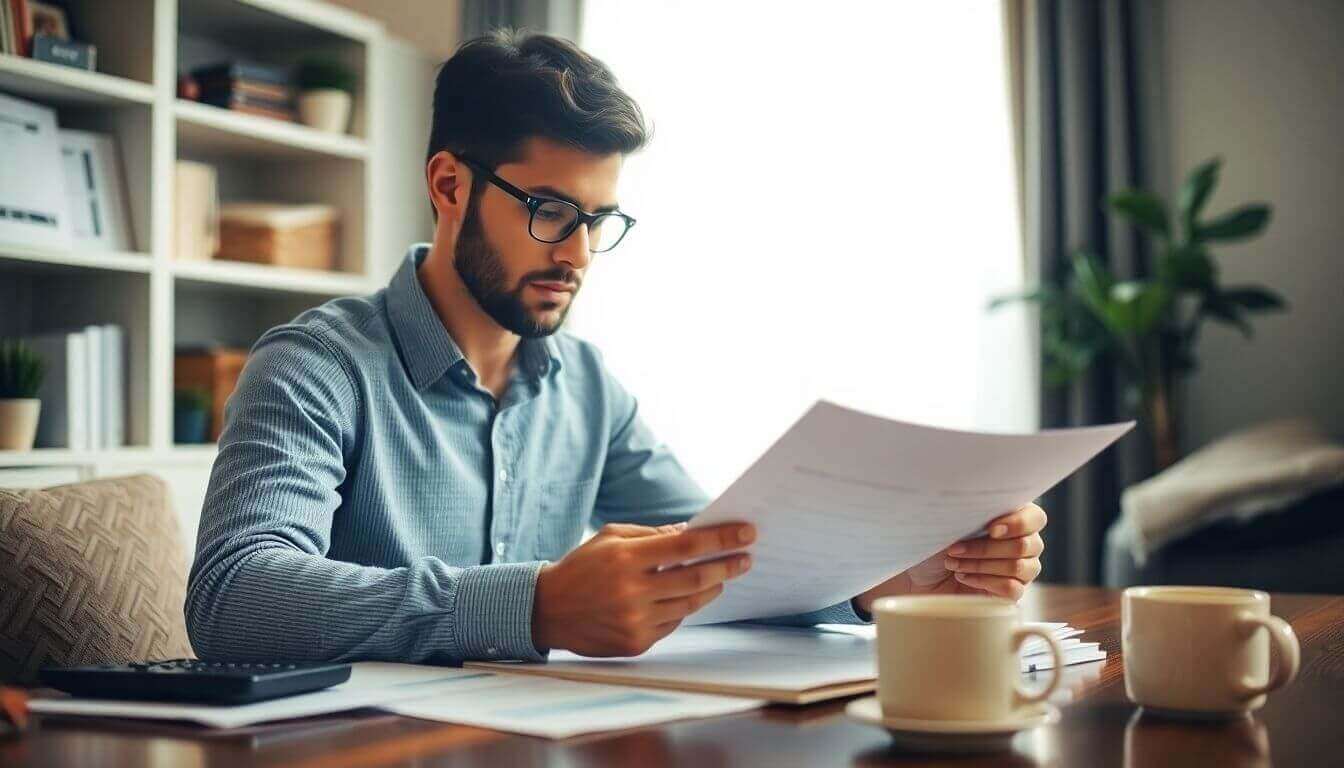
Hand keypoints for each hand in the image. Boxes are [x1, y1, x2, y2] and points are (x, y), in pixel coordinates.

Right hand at [531, 522, 753, 656]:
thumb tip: (692, 533)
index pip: (686, 545)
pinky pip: (673, 624)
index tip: (747, 533)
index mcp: (626, 557)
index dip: (721, 539)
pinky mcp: (636, 643)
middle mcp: (632, 591)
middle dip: (727, 566)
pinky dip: (683, 607)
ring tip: (721, 577)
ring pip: (690, 604)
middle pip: (696, 578)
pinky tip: (685, 596)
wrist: (547, 610)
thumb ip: (652, 535)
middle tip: (745, 558)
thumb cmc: (582, 567)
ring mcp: (635, 620)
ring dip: (711, 588)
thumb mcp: (611, 538)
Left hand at [854, 504, 1046, 612]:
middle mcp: (1024, 541)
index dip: (1017, 524)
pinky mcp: (1012, 593)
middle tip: (953, 549)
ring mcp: (1021, 569)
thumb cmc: (935, 542)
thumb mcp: (947, 521)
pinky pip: (1013, 589)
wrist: (920, 576)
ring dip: (981, 565)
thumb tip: (972, 498)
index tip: (990, 529)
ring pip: (1019, 567)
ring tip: (954, 564)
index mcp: (1012, 517)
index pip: (1035, 518)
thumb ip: (968, 509)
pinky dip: (985, 582)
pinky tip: (964, 578)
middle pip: (1026, 545)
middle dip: (985, 548)